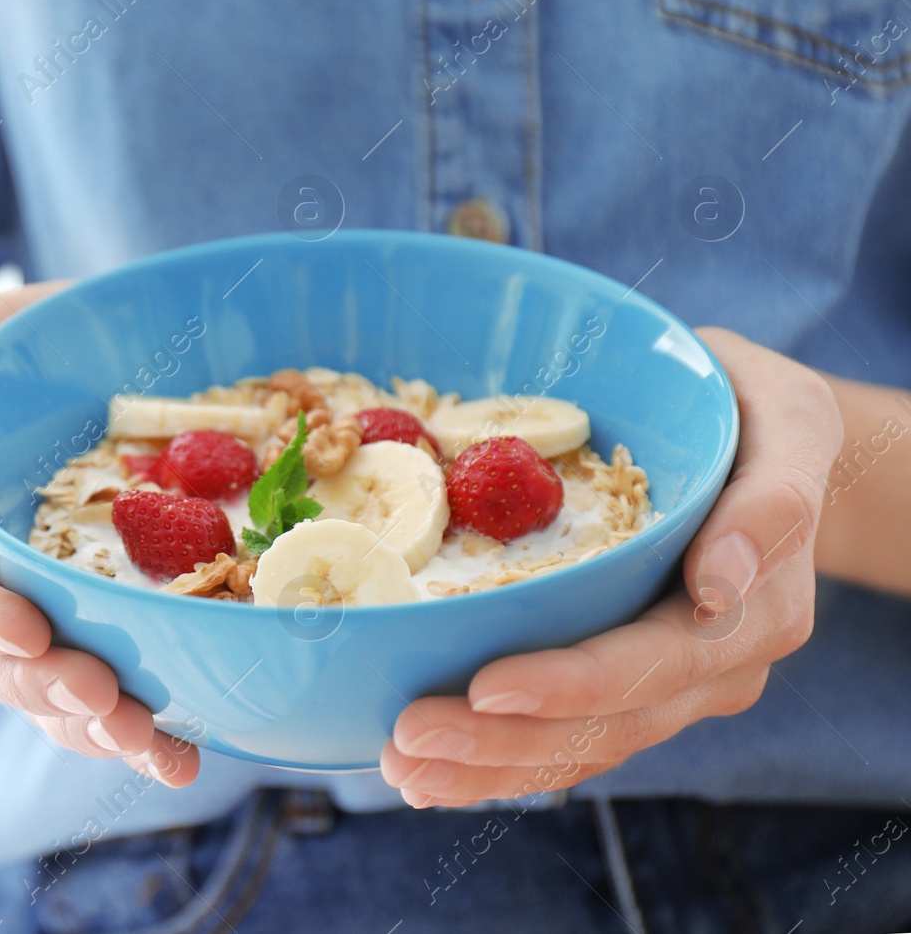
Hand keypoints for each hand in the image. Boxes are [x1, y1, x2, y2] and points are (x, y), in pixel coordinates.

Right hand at [0, 283, 199, 786]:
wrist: (60, 371)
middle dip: (47, 685)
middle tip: (100, 695)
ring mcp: (37, 617)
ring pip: (49, 693)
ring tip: (150, 745)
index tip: (26, 630)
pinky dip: (138, 733)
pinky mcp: (94, 631)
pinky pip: (105, 694)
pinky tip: (181, 756)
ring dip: (97, 727)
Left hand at [380, 327, 842, 806]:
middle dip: (501, 739)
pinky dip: (494, 764)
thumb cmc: (757, 414)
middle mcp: (715, 668)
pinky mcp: (627, 692)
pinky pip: (564, 743)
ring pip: (577, 748)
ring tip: (401, 768)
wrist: (760, 446)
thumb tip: (719, 585)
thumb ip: (772, 500)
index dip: (571, 684)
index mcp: (758, 612)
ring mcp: (670, 690)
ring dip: (485, 767)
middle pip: (604, 724)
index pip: (656, 665)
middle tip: (406, 738)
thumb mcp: (788, 418)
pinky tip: (425, 774)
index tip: (487, 689)